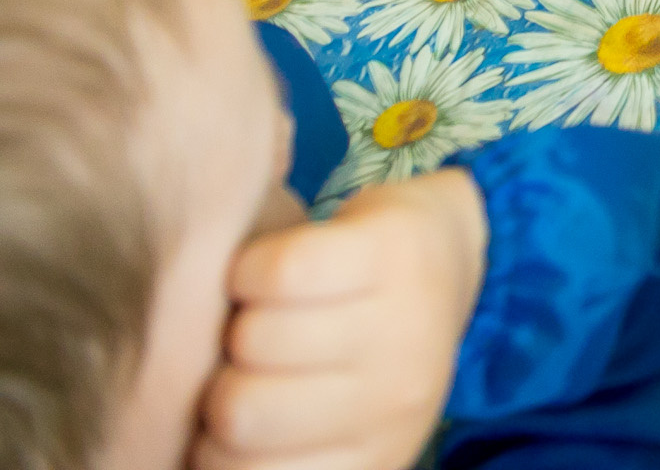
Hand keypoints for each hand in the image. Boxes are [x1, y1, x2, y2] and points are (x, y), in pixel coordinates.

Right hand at [195, 168, 488, 469]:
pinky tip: (269, 274)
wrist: (437, 248)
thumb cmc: (351, 349)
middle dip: (220, 381)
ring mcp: (402, 322)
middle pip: (239, 412)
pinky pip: (276, 271)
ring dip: (236, 319)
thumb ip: (261, 449)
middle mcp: (397, 400)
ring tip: (265, 313)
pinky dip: (249, 267)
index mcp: (371, 456)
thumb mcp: (319, 422)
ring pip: (253, 337)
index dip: (208, 446)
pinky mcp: (391, 249)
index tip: (227, 417)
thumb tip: (182, 452)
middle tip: (246, 360)